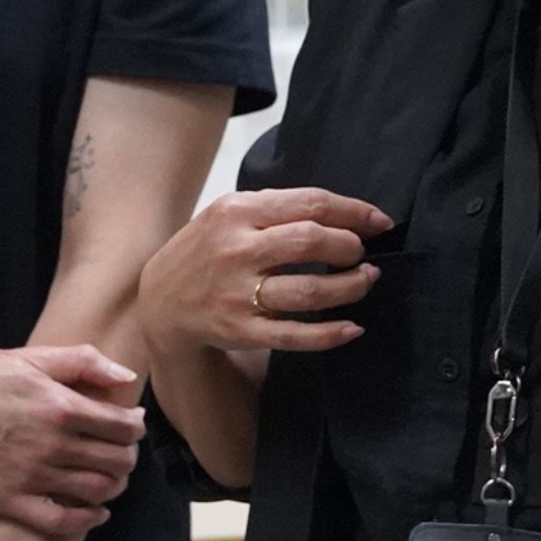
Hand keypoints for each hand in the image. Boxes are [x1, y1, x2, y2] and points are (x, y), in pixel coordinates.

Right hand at [0, 347, 143, 540]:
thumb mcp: (29, 358)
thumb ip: (82, 362)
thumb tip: (126, 377)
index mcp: (60, 406)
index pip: (122, 426)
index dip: (135, 427)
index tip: (131, 424)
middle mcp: (52, 445)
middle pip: (116, 461)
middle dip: (128, 456)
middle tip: (123, 450)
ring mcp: (32, 476)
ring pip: (96, 491)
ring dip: (115, 485)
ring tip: (112, 476)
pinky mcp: (11, 501)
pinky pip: (61, 521)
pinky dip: (88, 519)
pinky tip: (96, 512)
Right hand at [138, 190, 393, 358]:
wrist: (160, 302)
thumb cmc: (206, 250)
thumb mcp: (227, 214)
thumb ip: (275, 209)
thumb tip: (341, 214)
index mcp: (237, 212)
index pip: (309, 204)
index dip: (353, 212)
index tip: (379, 222)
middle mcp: (237, 250)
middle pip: (310, 241)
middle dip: (350, 247)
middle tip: (362, 254)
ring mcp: (238, 293)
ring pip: (308, 291)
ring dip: (349, 287)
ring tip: (366, 281)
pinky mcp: (241, 331)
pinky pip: (294, 336)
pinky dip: (329, 334)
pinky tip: (352, 328)